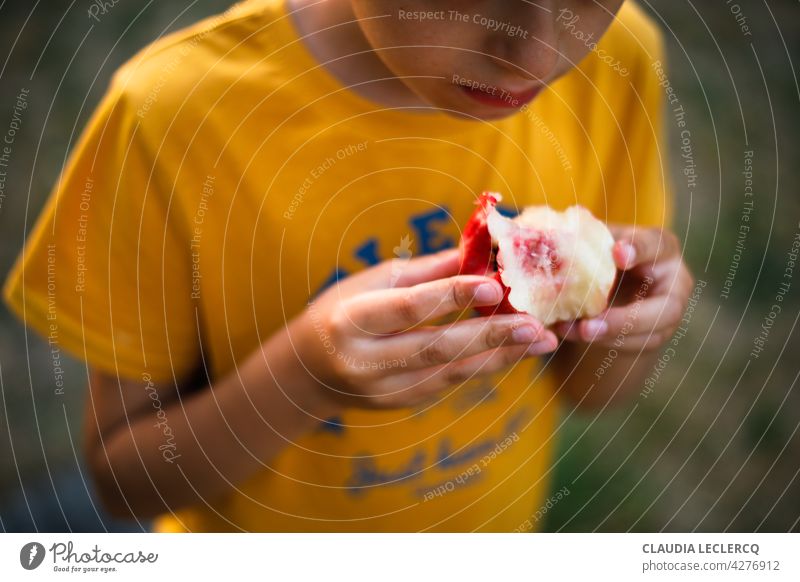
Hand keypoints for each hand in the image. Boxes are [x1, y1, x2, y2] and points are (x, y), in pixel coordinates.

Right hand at [291, 248, 557, 409]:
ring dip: (501, 355)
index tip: (494, 285)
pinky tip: (516, 351)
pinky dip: (485, 365)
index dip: (451, 296)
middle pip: (435, 347)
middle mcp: (366, 362)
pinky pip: (451, 382)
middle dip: (490, 335)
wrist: (309, 372)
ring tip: (542, 341)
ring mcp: (385, 390)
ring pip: (451, 372)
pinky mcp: (404, 403)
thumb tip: (476, 251)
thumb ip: (425, 272)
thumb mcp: (372, 282)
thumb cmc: (341, 311)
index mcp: (351, 321)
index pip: (407, 309)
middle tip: (535, 324)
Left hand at [554, 226, 693, 351]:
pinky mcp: (652, 336)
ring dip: (608, 336)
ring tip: (570, 331)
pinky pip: (630, 346)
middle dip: (625, 320)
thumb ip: (588, 240)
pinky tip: (570, 333)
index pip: (657, 245)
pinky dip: (599, 342)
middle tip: (588, 325)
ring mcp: (667, 314)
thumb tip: (556, 234)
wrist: (612, 285)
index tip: (617, 253)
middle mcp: (675, 282)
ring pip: (648, 335)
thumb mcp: (599, 243)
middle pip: (665, 309)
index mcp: (663, 248)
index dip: (639, 249)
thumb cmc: (606, 254)